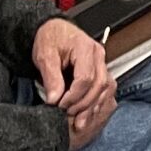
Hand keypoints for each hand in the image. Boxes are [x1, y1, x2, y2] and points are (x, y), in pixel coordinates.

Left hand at [33, 18, 115, 144]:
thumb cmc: (49, 39)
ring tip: (79, 122)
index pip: (85, 78)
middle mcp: (98, 55)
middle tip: (66, 114)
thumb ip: (51, 77)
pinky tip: (87, 114)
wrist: (53, 29)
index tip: (58, 105)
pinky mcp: (99, 69)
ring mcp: (101, 62)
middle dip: (83, 104)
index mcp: (85, 48)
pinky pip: (104, 88)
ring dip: (92, 106)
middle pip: (98, 85)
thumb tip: (54, 99)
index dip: (73, 96)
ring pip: (105, 88)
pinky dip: (96, 103)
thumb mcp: (44, 55)